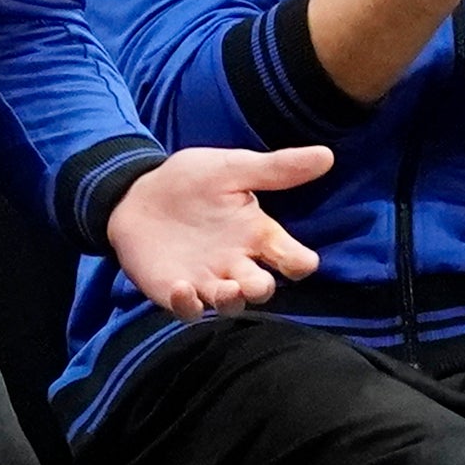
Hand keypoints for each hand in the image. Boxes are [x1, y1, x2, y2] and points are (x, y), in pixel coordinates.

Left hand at [106, 143, 335, 321]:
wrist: (138, 191)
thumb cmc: (193, 182)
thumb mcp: (232, 168)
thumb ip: (276, 168)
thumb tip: (326, 155)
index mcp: (258, 236)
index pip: (292, 258)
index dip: (300, 263)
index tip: (301, 260)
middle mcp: (238, 264)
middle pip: (262, 288)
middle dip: (262, 289)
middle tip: (256, 283)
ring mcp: (208, 280)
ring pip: (229, 304)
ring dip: (231, 301)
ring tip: (227, 289)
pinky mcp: (176, 290)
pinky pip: (188, 309)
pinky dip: (187, 303)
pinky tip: (182, 287)